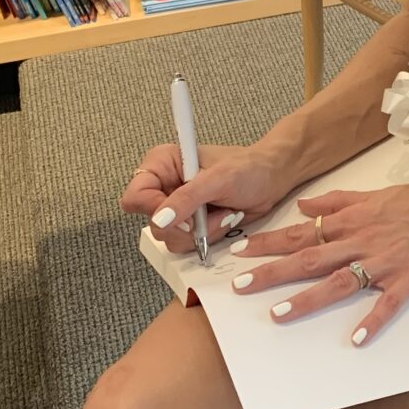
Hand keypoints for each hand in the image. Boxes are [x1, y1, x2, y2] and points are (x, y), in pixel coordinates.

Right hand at [122, 142, 290, 253]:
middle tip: (211, 211)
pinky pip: (188, 244)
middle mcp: (164, 187)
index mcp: (162, 164)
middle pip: (153, 224)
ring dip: (202, 231)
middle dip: (187, 224)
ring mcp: (177, 209)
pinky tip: (225, 219)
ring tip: (225, 212)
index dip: (154, 210)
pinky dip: (208, 237)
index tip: (183, 212)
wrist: (273, 177)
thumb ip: (187, 198)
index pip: (136, 196)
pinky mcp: (190, 225)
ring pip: (171, 238)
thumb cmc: (249, 167)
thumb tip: (159, 220)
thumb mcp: (219, 179)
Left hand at [230, 176, 408, 344]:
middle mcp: (362, 240)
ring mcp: (385, 261)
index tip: (240, 250)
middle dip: (271, 272)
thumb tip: (304, 206)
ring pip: (338, 282)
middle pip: (309, 258)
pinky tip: (357, 339)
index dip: (269, 242)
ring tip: (277, 315)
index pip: (302, 232)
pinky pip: (388, 303)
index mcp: (353, 220)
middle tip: (240, 286)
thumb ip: (338, 200)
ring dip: (306, 299)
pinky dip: (373, 320)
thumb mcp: (377, 193)